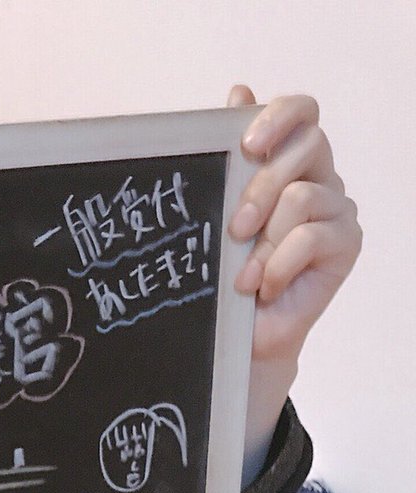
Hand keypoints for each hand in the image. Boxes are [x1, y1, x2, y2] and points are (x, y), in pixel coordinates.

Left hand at [227, 85, 361, 361]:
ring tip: (243, 272)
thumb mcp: (217, 210)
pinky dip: (277, 263)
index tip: (246, 142)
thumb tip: (239, 90)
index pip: (302, 111)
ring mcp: (336, 208)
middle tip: (234, 228)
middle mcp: (318, 176)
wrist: (242, 331)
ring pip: (303, 195)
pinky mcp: (346, 240)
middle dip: (261, 186)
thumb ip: (230, 156)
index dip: (279, 115)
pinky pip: (310, 236)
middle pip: (308, 145)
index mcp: (287, 160)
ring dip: (264, 238)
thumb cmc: (225, 269)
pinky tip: (262, 285)